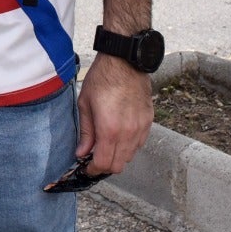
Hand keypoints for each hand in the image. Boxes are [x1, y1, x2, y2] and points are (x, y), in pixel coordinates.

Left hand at [75, 54, 151, 175]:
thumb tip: (82, 153)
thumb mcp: (85, 104)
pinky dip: (128, 146)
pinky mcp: (148, 122)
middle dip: (104, 166)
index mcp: (110, 130)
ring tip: (105, 145)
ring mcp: (141, 128)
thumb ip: (86, 132)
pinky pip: (139, 143)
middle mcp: (128, 133)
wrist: (125, 62)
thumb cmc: (102, 79)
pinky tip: (119, 135)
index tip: (86, 167)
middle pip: (118, 165)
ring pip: (130, 156)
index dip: (93, 170)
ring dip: (117, 156)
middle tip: (93, 158)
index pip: (104, 164)